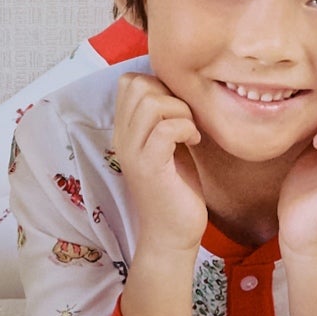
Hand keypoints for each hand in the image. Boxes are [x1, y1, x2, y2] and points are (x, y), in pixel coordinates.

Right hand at [113, 73, 206, 257]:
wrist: (172, 234)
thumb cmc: (176, 189)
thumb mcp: (168, 144)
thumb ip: (165, 118)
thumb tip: (182, 88)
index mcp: (125, 130)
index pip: (129, 81)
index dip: (157, 83)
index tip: (177, 108)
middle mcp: (122, 138)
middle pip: (138, 85)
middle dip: (171, 94)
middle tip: (186, 119)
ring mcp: (133, 152)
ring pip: (152, 103)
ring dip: (181, 111)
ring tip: (190, 131)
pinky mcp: (150, 167)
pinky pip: (167, 128)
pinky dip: (187, 128)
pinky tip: (194, 142)